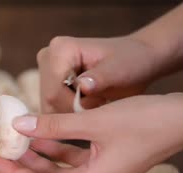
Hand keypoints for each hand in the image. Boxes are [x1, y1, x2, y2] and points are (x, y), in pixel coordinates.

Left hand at [0, 93, 182, 172]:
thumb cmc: (147, 121)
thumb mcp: (94, 122)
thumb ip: (54, 126)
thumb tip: (20, 126)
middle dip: (21, 165)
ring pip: (58, 170)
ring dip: (37, 156)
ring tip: (15, 138)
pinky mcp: (105, 161)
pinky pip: (72, 160)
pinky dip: (55, 148)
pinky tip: (41, 133)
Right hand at [37, 35, 165, 112]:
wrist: (136, 58)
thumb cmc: (131, 61)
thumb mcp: (121, 70)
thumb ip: (101, 78)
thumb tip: (82, 86)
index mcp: (61, 49)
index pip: (54, 92)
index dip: (75, 106)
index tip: (101, 103)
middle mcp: (47, 57)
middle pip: (49, 101)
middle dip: (74, 110)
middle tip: (101, 104)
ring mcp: (46, 70)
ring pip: (49, 107)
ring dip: (73, 114)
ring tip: (97, 103)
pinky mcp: (49, 82)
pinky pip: (52, 108)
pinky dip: (71, 114)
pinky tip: (89, 105)